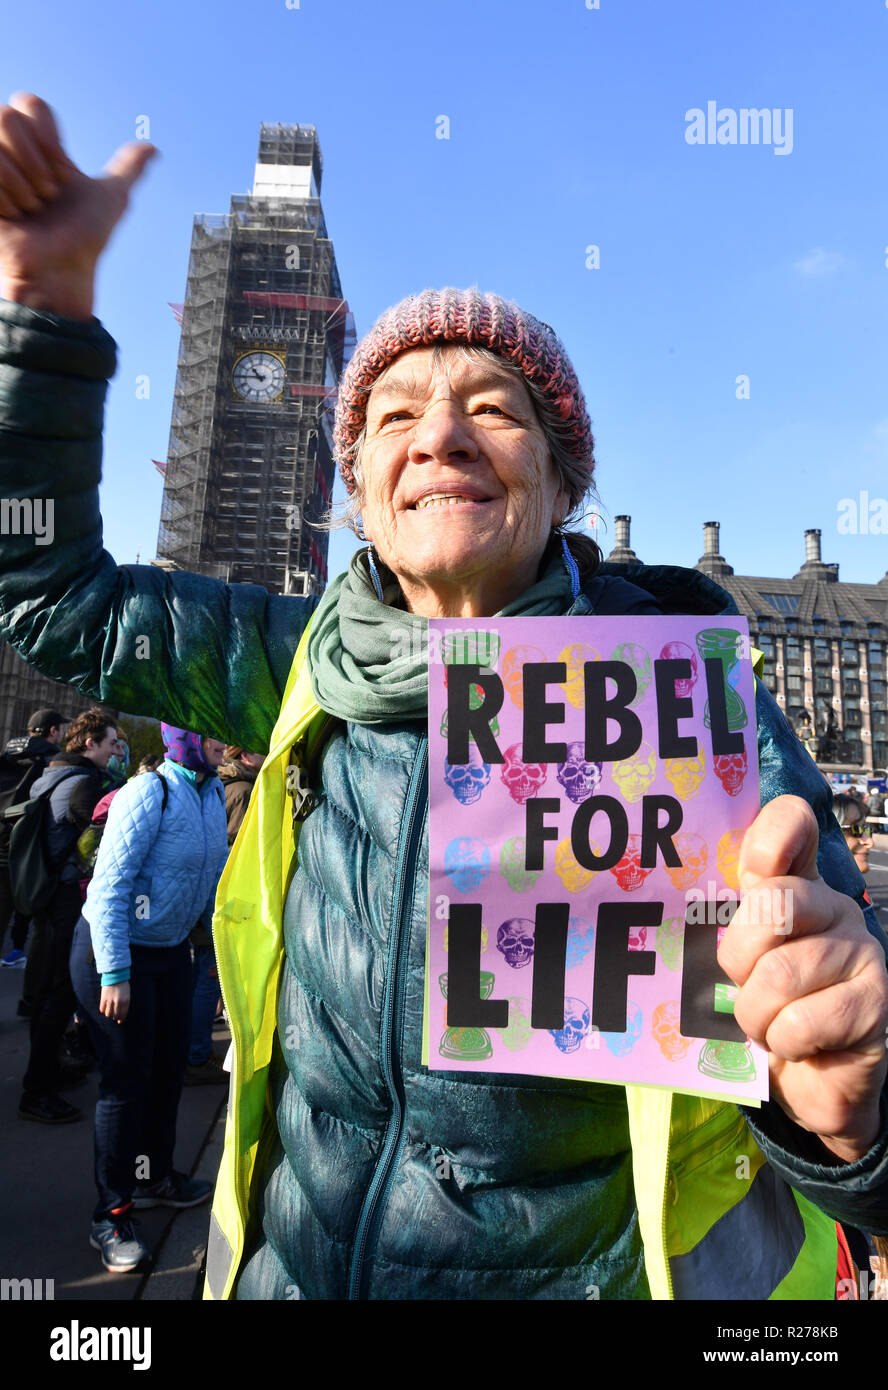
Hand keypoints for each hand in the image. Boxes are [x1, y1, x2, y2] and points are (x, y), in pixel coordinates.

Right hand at [0, 92, 157, 313]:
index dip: (48, 139)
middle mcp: (13, 154)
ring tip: (31, 210)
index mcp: (41, 148)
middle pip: (8, 117)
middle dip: (36, 163)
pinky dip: (5, 196)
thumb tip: (153, 148)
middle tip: (47, 196)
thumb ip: (128, 169)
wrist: (62, 270)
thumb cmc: (85, 238)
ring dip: (20, 183)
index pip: (30, 103)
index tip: (63, 175)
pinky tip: (13, 216)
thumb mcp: (112, 198)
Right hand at [99, 981, 130, 1024]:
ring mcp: (111, 1001)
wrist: (116, 975)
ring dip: (109, 1014)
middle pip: (115, 1015)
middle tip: (114, 1017)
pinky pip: (102, 1009)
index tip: (120, 1021)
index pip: (123, 1014)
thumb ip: (125, 1003)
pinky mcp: (104, 998)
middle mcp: (118, 1002)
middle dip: (115, 1017)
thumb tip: (121, 1012)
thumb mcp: (127, 994)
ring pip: (108, 1014)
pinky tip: (104, 1009)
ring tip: (109, 1013)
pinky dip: (103, 1010)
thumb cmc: (123, 985)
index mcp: (126, 1001)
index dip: (121, 1019)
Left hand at [718, 795, 887, 1163]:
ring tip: (764, 1024)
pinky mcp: (876, 1002)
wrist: (812, 1078)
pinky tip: (794, 1044)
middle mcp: (833, 905)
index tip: (751, 872)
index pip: (792, 822)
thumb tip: (662, 902)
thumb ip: (713, 922)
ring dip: (755, 1015)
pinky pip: (802, 1021)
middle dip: (738, 959)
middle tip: (742, 985)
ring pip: (780, 974)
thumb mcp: (734, 958)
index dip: (769, 835)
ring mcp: (862, 951)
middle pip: (772, 905)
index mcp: (795, 882)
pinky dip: (783, 1042)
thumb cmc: (764, 1005)